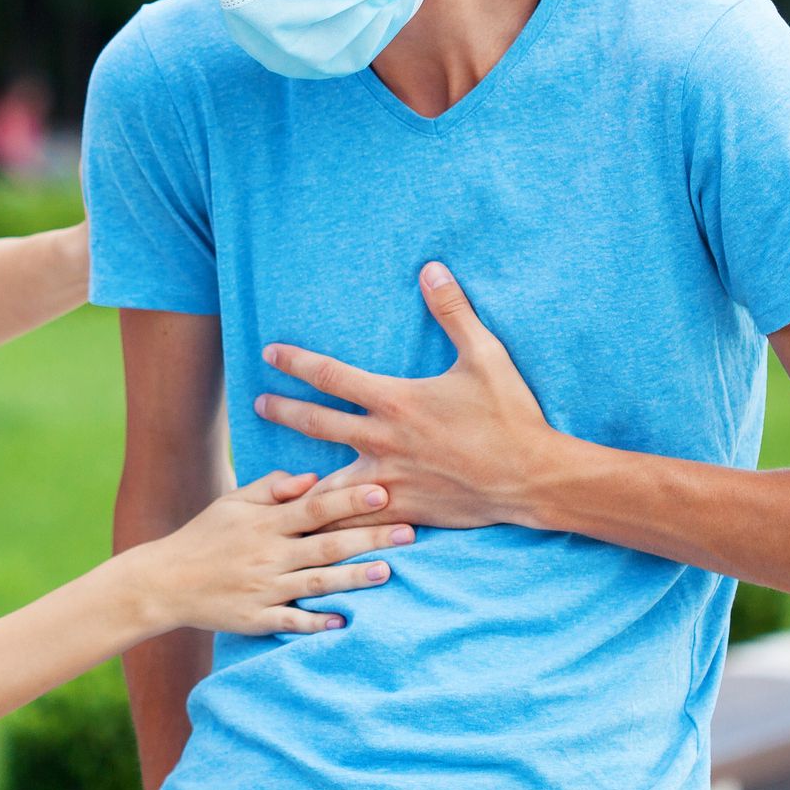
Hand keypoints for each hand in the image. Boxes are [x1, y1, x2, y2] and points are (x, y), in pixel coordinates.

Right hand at [146, 472, 414, 635]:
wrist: (163, 582)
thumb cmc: (204, 536)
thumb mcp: (233, 503)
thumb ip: (272, 488)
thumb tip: (312, 478)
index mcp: (265, 522)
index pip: (315, 506)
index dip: (350, 498)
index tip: (384, 490)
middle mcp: (268, 554)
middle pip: (327, 544)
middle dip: (369, 537)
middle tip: (410, 532)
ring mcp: (263, 588)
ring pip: (316, 582)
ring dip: (353, 578)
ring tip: (387, 572)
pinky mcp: (256, 618)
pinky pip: (291, 621)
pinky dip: (316, 622)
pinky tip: (343, 622)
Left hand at [254, 262, 559, 532]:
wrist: (533, 479)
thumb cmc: (510, 415)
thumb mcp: (485, 355)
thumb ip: (454, 312)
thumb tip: (431, 269)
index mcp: (395, 401)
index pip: (330, 376)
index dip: (296, 361)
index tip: (269, 353)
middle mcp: (383, 440)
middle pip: (315, 424)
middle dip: (282, 410)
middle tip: (256, 403)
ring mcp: (390, 479)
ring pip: (327, 480)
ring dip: (297, 474)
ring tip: (273, 474)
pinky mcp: (404, 509)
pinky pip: (358, 515)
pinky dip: (334, 517)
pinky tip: (316, 520)